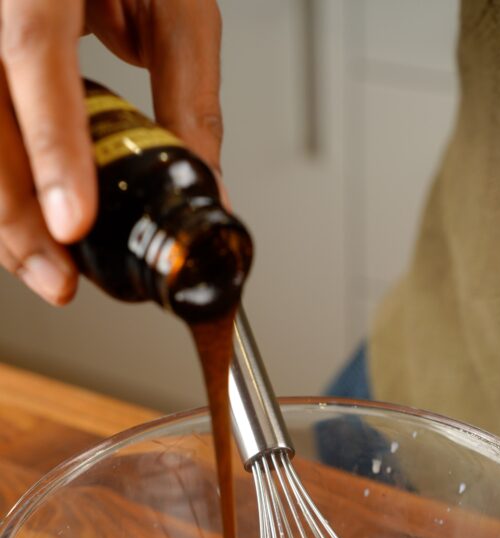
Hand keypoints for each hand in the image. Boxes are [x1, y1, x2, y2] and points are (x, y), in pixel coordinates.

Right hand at [0, 0, 222, 304]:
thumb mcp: (175, 2)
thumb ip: (189, 93)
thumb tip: (208, 187)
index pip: (33, 49)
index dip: (53, 146)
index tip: (73, 225)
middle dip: (15, 214)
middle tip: (59, 277)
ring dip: (3, 215)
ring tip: (48, 268)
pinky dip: (4, 187)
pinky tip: (27, 225)